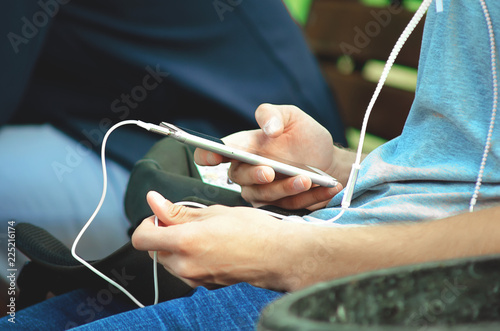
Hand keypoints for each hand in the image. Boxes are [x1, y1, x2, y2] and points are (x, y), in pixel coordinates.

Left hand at [132, 191, 309, 290]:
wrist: (276, 255)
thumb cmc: (250, 229)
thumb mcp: (212, 212)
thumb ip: (177, 211)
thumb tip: (153, 201)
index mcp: (184, 242)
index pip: (142, 239)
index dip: (147, 224)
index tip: (161, 215)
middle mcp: (184, 265)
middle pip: (154, 250)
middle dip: (164, 234)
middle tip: (188, 221)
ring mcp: (194, 278)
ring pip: (169, 261)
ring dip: (176, 246)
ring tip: (204, 234)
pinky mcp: (204, 285)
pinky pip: (185, 270)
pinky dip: (189, 258)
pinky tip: (211, 247)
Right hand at [194, 104, 342, 209]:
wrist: (329, 161)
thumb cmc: (305, 137)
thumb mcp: (292, 116)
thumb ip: (274, 114)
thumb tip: (268, 127)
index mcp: (245, 147)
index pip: (218, 152)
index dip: (208, 154)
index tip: (211, 155)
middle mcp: (249, 171)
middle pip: (239, 177)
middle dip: (254, 175)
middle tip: (269, 171)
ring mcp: (263, 191)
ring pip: (264, 195)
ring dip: (285, 188)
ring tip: (306, 179)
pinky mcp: (280, 206)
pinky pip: (289, 205)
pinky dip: (308, 197)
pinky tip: (325, 188)